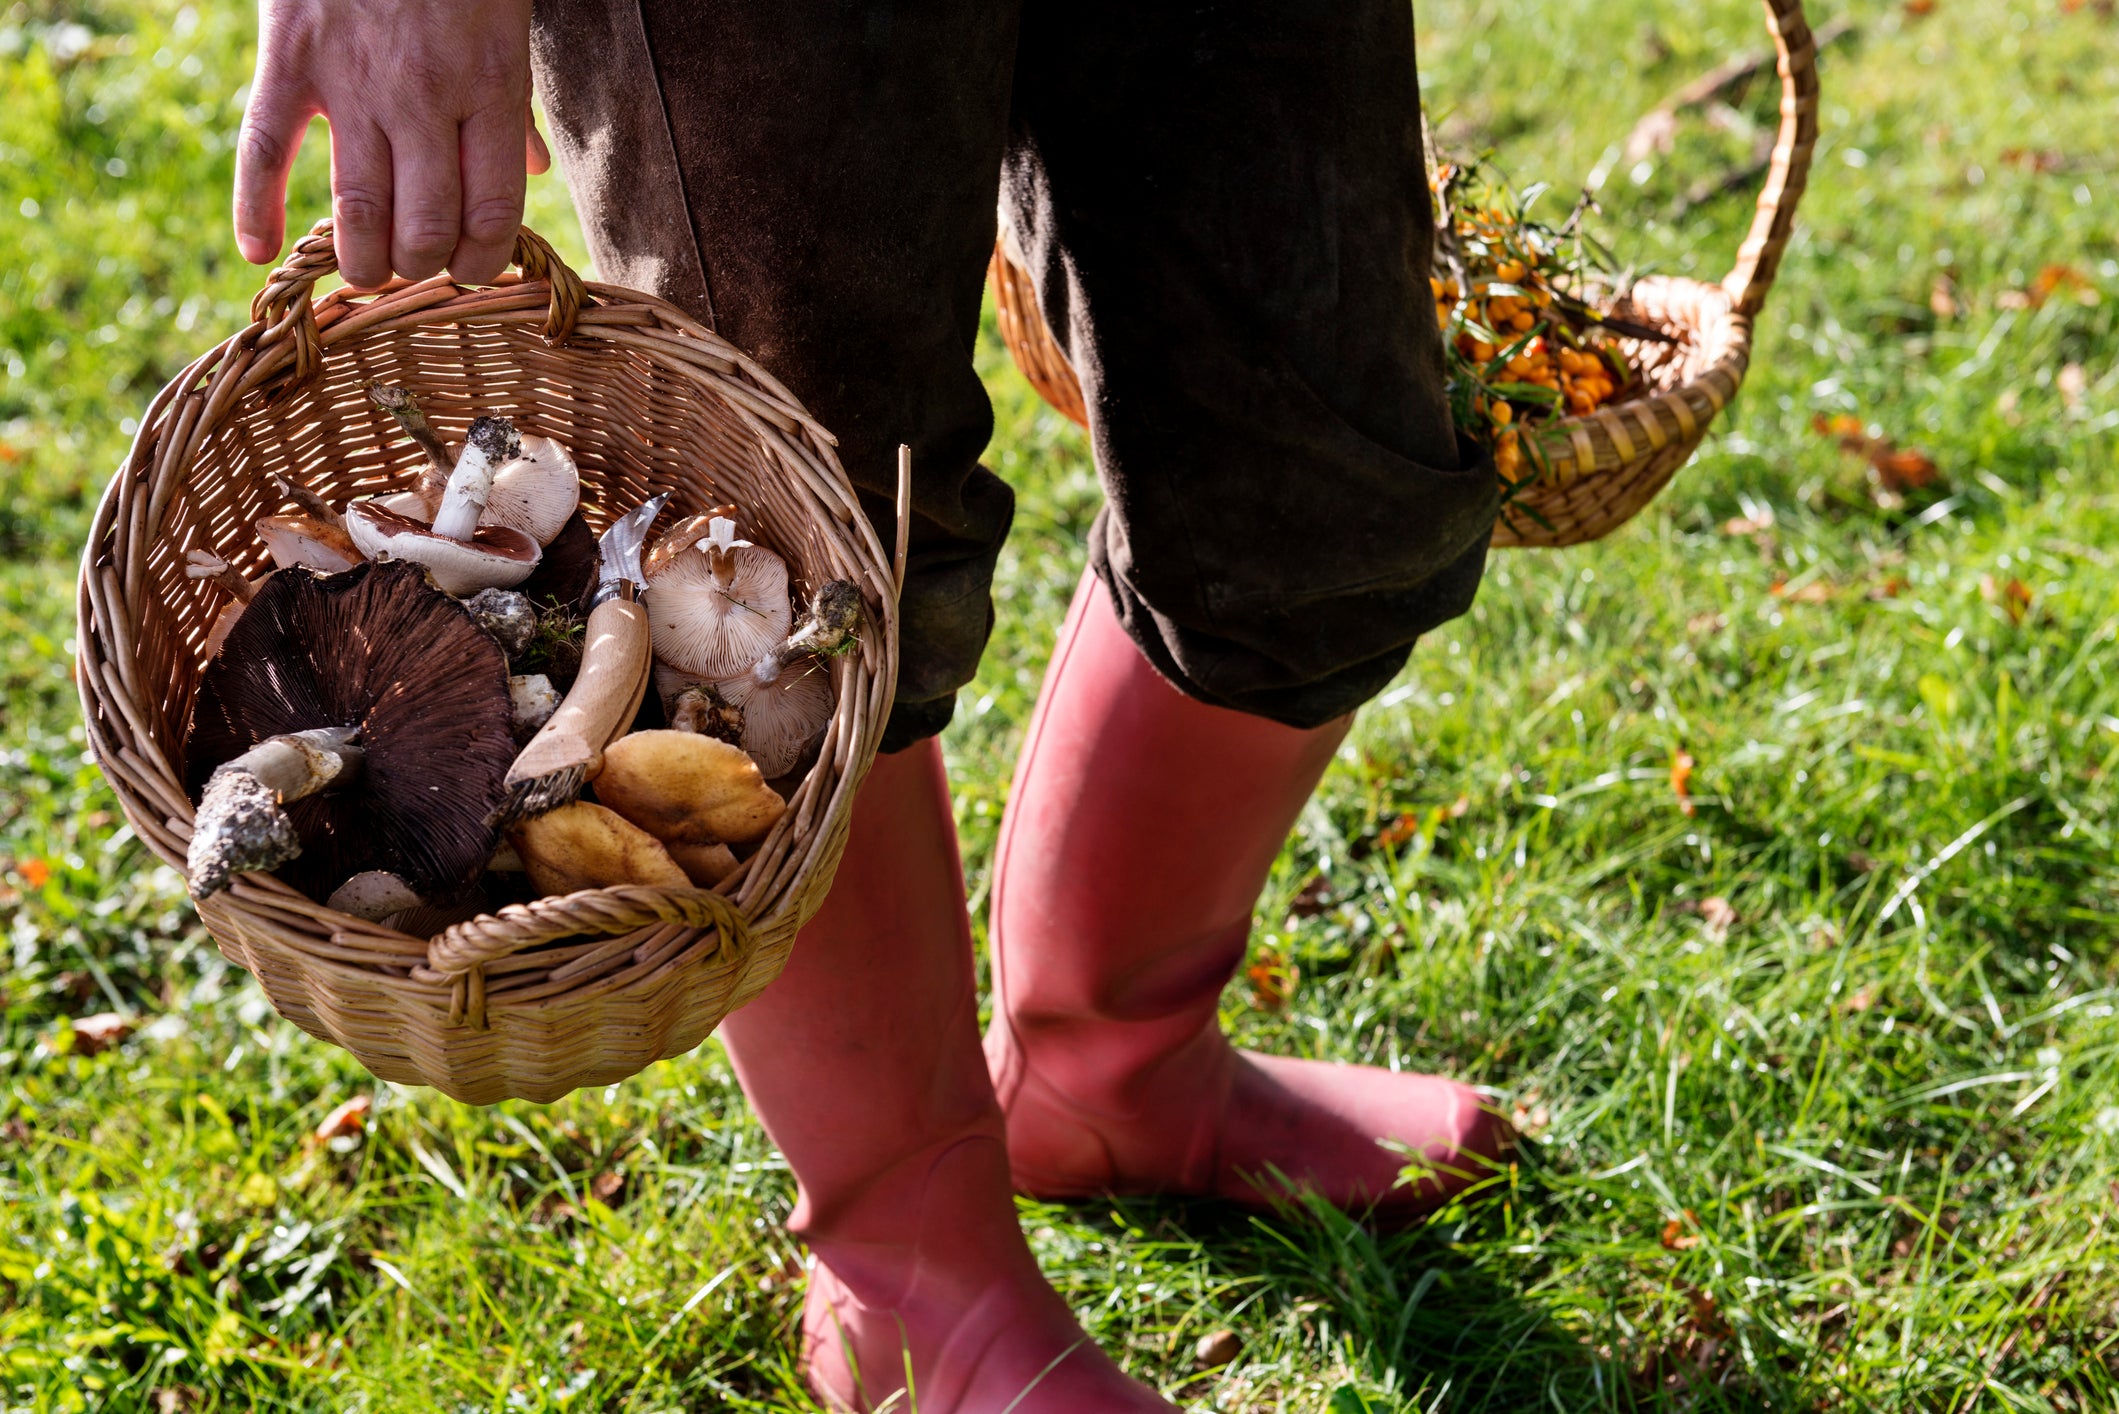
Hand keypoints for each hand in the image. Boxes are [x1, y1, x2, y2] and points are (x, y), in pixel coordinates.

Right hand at [233, 0, 550, 288]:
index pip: (492, 215)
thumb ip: (511, 108)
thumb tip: (529, 173)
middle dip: (421, 268)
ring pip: (356, 210)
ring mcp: (352, 81)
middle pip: (424, 227)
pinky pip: (265, 148)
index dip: (482, 263)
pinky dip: (255, 207)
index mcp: (489, 87)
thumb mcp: (506, 26)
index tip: (470, 269)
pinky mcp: (290, 58)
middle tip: (415, 265)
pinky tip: (259, 251)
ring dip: (363, 261)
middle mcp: (423, 96)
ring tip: (366, 270)